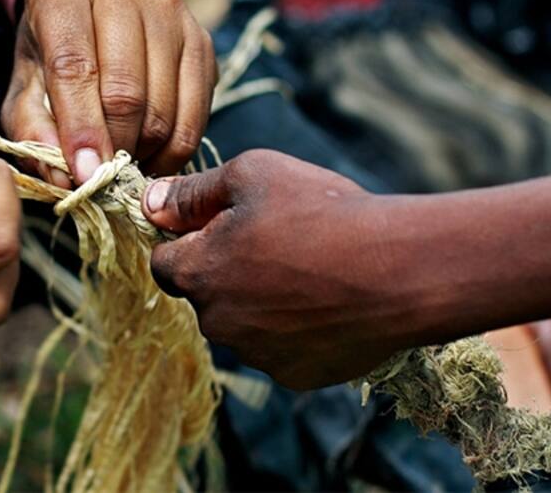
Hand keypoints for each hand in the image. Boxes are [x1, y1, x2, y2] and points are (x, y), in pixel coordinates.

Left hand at [1, 0, 216, 186]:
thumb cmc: (51, 39)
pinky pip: (197, 106)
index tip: (84, 176)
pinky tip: (153, 153)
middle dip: (114, 147)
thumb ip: (31, 128)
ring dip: (145, 151)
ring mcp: (169, 5)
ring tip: (123, 163)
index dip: (81, 129)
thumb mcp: (24, 77)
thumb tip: (64, 179)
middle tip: (103, 178)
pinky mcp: (201, 33)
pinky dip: (176, 144)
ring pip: (164, 104)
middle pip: (126, 89)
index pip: (74, 67)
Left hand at [140, 149, 412, 388]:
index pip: (162, 262)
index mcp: (198, 273)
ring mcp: (256, 355)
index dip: (186, 239)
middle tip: (277, 240)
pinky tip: (329, 302)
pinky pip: (282, 350)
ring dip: (261, 302)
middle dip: (226, 271)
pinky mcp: (296, 376)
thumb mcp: (251, 174)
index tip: (221, 224)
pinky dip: (296, 330)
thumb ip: (192, 192)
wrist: (399, 271)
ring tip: (310, 269)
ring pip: (244, 325)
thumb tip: (150, 203)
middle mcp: (217, 323)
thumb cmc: (322, 212)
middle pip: (205, 295)